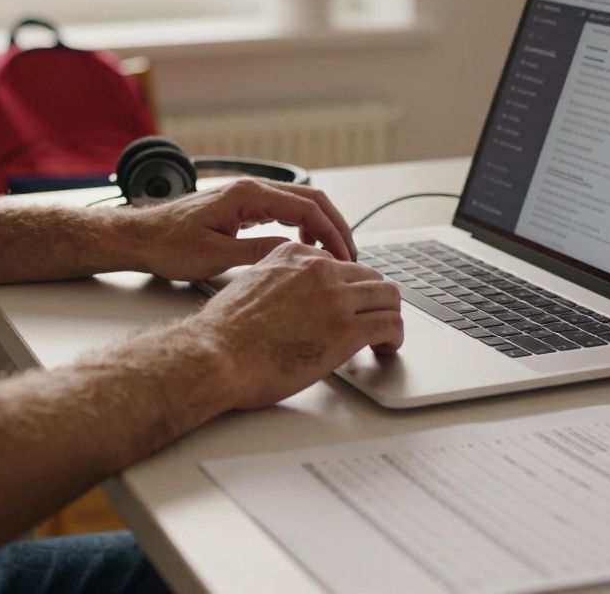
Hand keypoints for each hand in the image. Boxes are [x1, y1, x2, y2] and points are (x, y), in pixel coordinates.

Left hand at [124, 178, 356, 280]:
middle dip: (336, 227)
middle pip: (311, 200)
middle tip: (350, 257)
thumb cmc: (168, 246)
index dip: (332, 234)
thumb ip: (257, 252)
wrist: (139, 238)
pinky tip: (305, 248)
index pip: (306, 209)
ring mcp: (247, 196)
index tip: (345, 258)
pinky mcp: (242, 207)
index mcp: (247, 195)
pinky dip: (303, 226)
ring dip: (321, 227)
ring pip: (300, 204)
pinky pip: (284, 211)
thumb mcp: (215, 257)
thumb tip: (294, 254)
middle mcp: (251, 189)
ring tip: (333, 256)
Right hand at [189, 242, 402, 409]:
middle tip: (371, 322)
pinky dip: (394, 337)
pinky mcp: (346, 330)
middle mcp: (319, 269)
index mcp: (294, 254)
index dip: (348, 289)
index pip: (340, 263)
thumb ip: (278, 283)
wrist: (215, 355)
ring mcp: (335, 297)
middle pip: (370, 276)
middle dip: (374, 300)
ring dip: (389, 316)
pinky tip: (385, 349)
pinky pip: (390, 324)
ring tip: (382, 337)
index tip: (348, 306)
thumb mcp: (250, 285)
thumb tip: (292, 302)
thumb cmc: (223, 333)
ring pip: (388, 296)